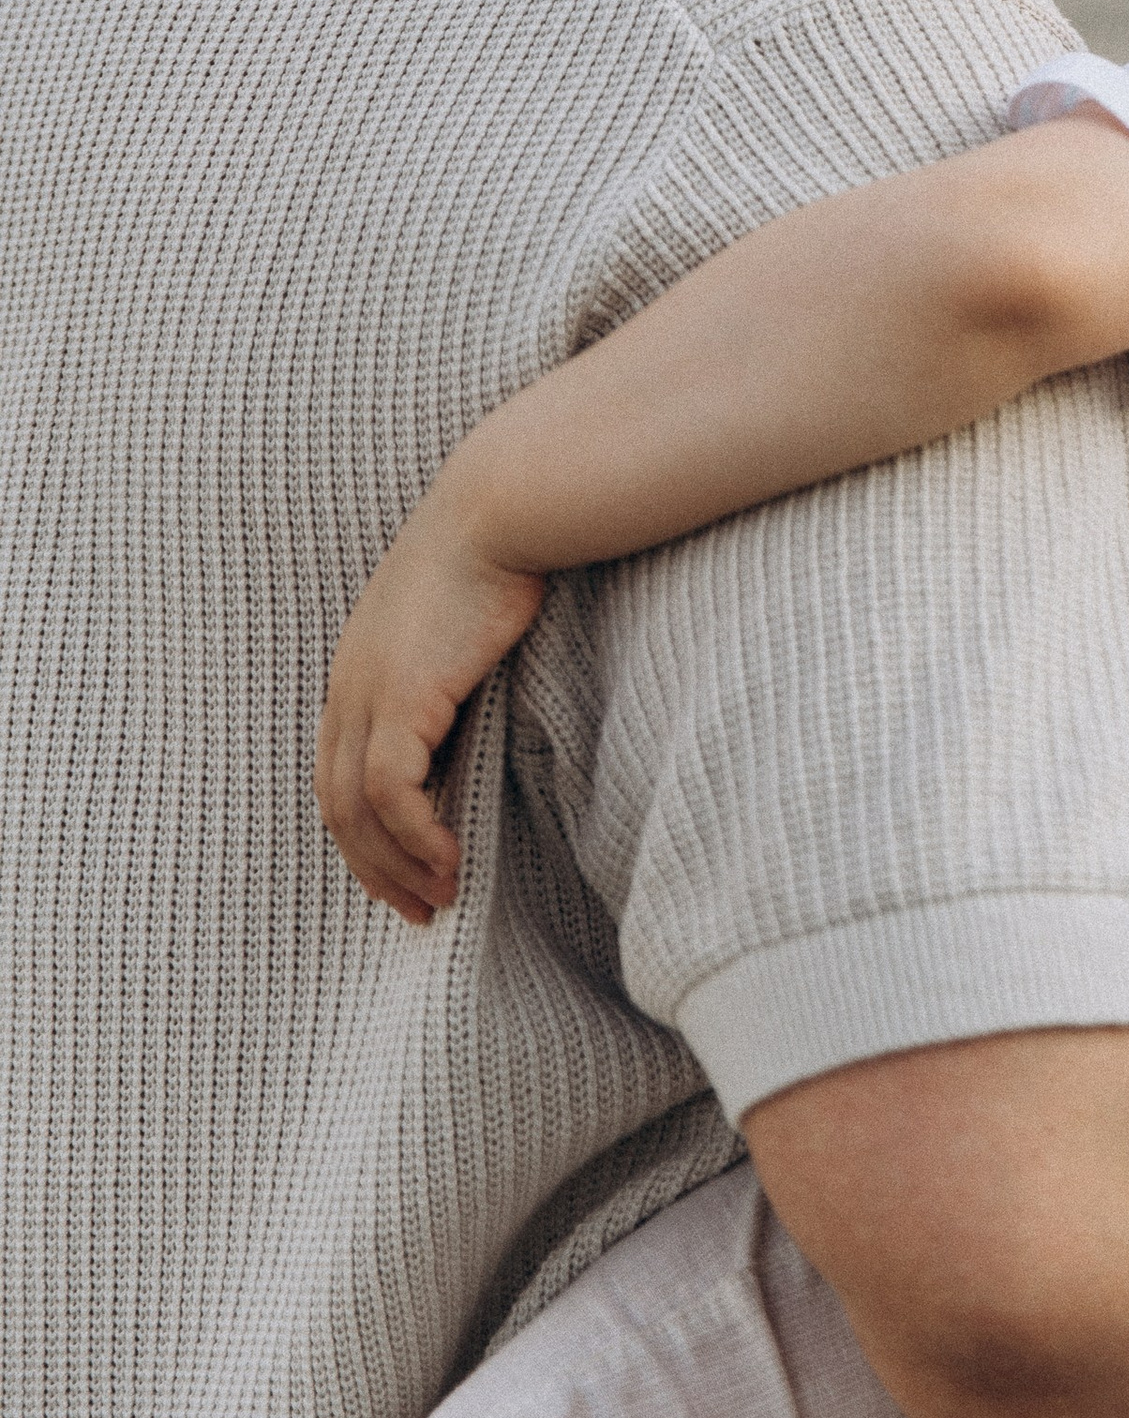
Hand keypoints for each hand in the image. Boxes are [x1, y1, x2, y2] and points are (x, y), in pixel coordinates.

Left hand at [314, 491, 548, 920]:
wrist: (503, 507)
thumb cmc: (501, 555)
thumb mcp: (465, 624)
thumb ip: (459, 675)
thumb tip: (485, 721)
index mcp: (358, 667)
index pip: (339, 771)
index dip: (364, 831)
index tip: (403, 870)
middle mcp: (349, 685)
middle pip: (336, 804)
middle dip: (373, 868)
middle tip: (414, 910)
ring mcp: (367, 693)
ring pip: (358, 811)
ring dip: (397, 866)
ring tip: (439, 900)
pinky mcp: (400, 699)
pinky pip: (393, 794)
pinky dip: (416, 839)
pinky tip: (451, 862)